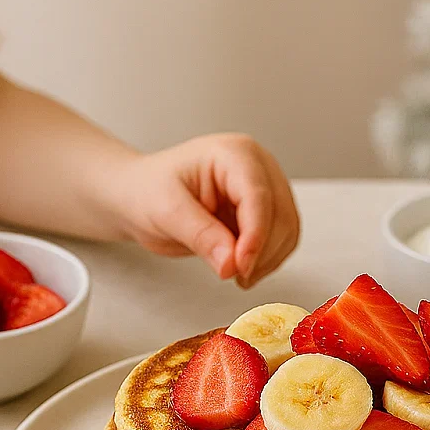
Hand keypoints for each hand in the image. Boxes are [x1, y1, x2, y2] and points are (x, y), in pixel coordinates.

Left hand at [114, 133, 299, 288]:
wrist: (141, 197)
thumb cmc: (148, 192)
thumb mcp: (166, 213)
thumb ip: (201, 236)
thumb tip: (232, 264)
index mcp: (234, 154)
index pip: (258, 196)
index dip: (255, 236)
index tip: (241, 267)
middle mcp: (258, 167)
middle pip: (281, 215)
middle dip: (261, 251)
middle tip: (232, 274)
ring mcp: (266, 188)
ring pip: (287, 230)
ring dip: (267, 259)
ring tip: (234, 274)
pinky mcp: (266, 211)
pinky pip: (282, 240)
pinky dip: (267, 260)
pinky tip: (241, 268)